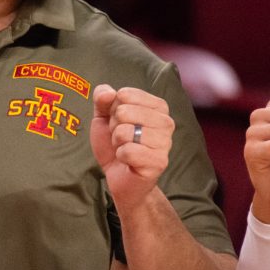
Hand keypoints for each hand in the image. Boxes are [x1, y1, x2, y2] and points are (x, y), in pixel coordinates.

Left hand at [90, 84, 172, 214]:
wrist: (120, 177)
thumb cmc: (116, 144)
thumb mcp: (104, 116)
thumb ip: (102, 98)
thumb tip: (109, 93)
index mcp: (158, 106)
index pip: (124, 94)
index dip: (113, 110)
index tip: (120, 123)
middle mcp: (166, 121)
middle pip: (123, 111)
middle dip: (114, 127)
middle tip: (122, 139)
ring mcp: (165, 142)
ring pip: (124, 132)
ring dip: (118, 143)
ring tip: (126, 149)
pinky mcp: (159, 162)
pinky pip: (128, 151)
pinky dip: (121, 156)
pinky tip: (128, 161)